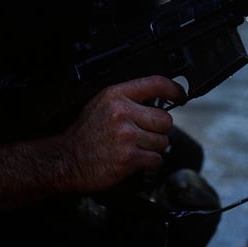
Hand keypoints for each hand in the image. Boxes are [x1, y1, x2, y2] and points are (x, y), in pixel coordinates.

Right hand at [58, 75, 186, 193]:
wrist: (67, 159)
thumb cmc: (86, 133)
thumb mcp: (102, 104)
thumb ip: (128, 98)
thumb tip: (158, 98)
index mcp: (116, 95)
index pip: (155, 84)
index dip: (173, 89)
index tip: (180, 95)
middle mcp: (122, 112)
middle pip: (165, 119)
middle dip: (159, 130)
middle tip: (144, 134)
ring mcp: (126, 136)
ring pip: (163, 141)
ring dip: (153, 148)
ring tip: (135, 148)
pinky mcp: (129, 157)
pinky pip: (156, 159)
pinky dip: (150, 162)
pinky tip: (136, 159)